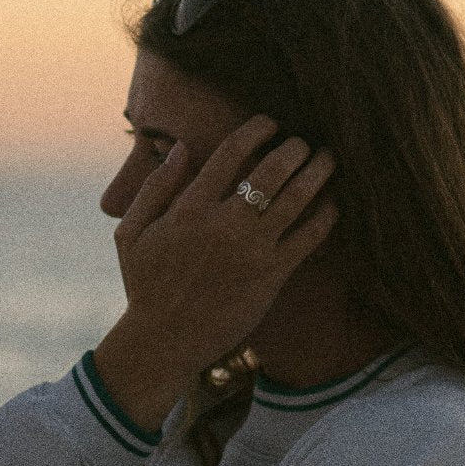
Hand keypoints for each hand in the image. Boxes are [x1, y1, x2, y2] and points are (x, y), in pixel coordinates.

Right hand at [112, 115, 336, 385]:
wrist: (164, 341)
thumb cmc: (145, 287)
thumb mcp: (131, 233)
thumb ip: (156, 187)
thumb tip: (182, 148)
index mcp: (190, 207)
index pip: (232, 152)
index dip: (257, 130)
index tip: (271, 124)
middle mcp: (224, 223)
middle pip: (272, 169)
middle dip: (294, 148)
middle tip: (305, 142)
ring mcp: (251, 250)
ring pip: (296, 198)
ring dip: (317, 173)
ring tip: (328, 159)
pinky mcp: (271, 276)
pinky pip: (309, 238)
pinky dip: (326, 216)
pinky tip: (333, 204)